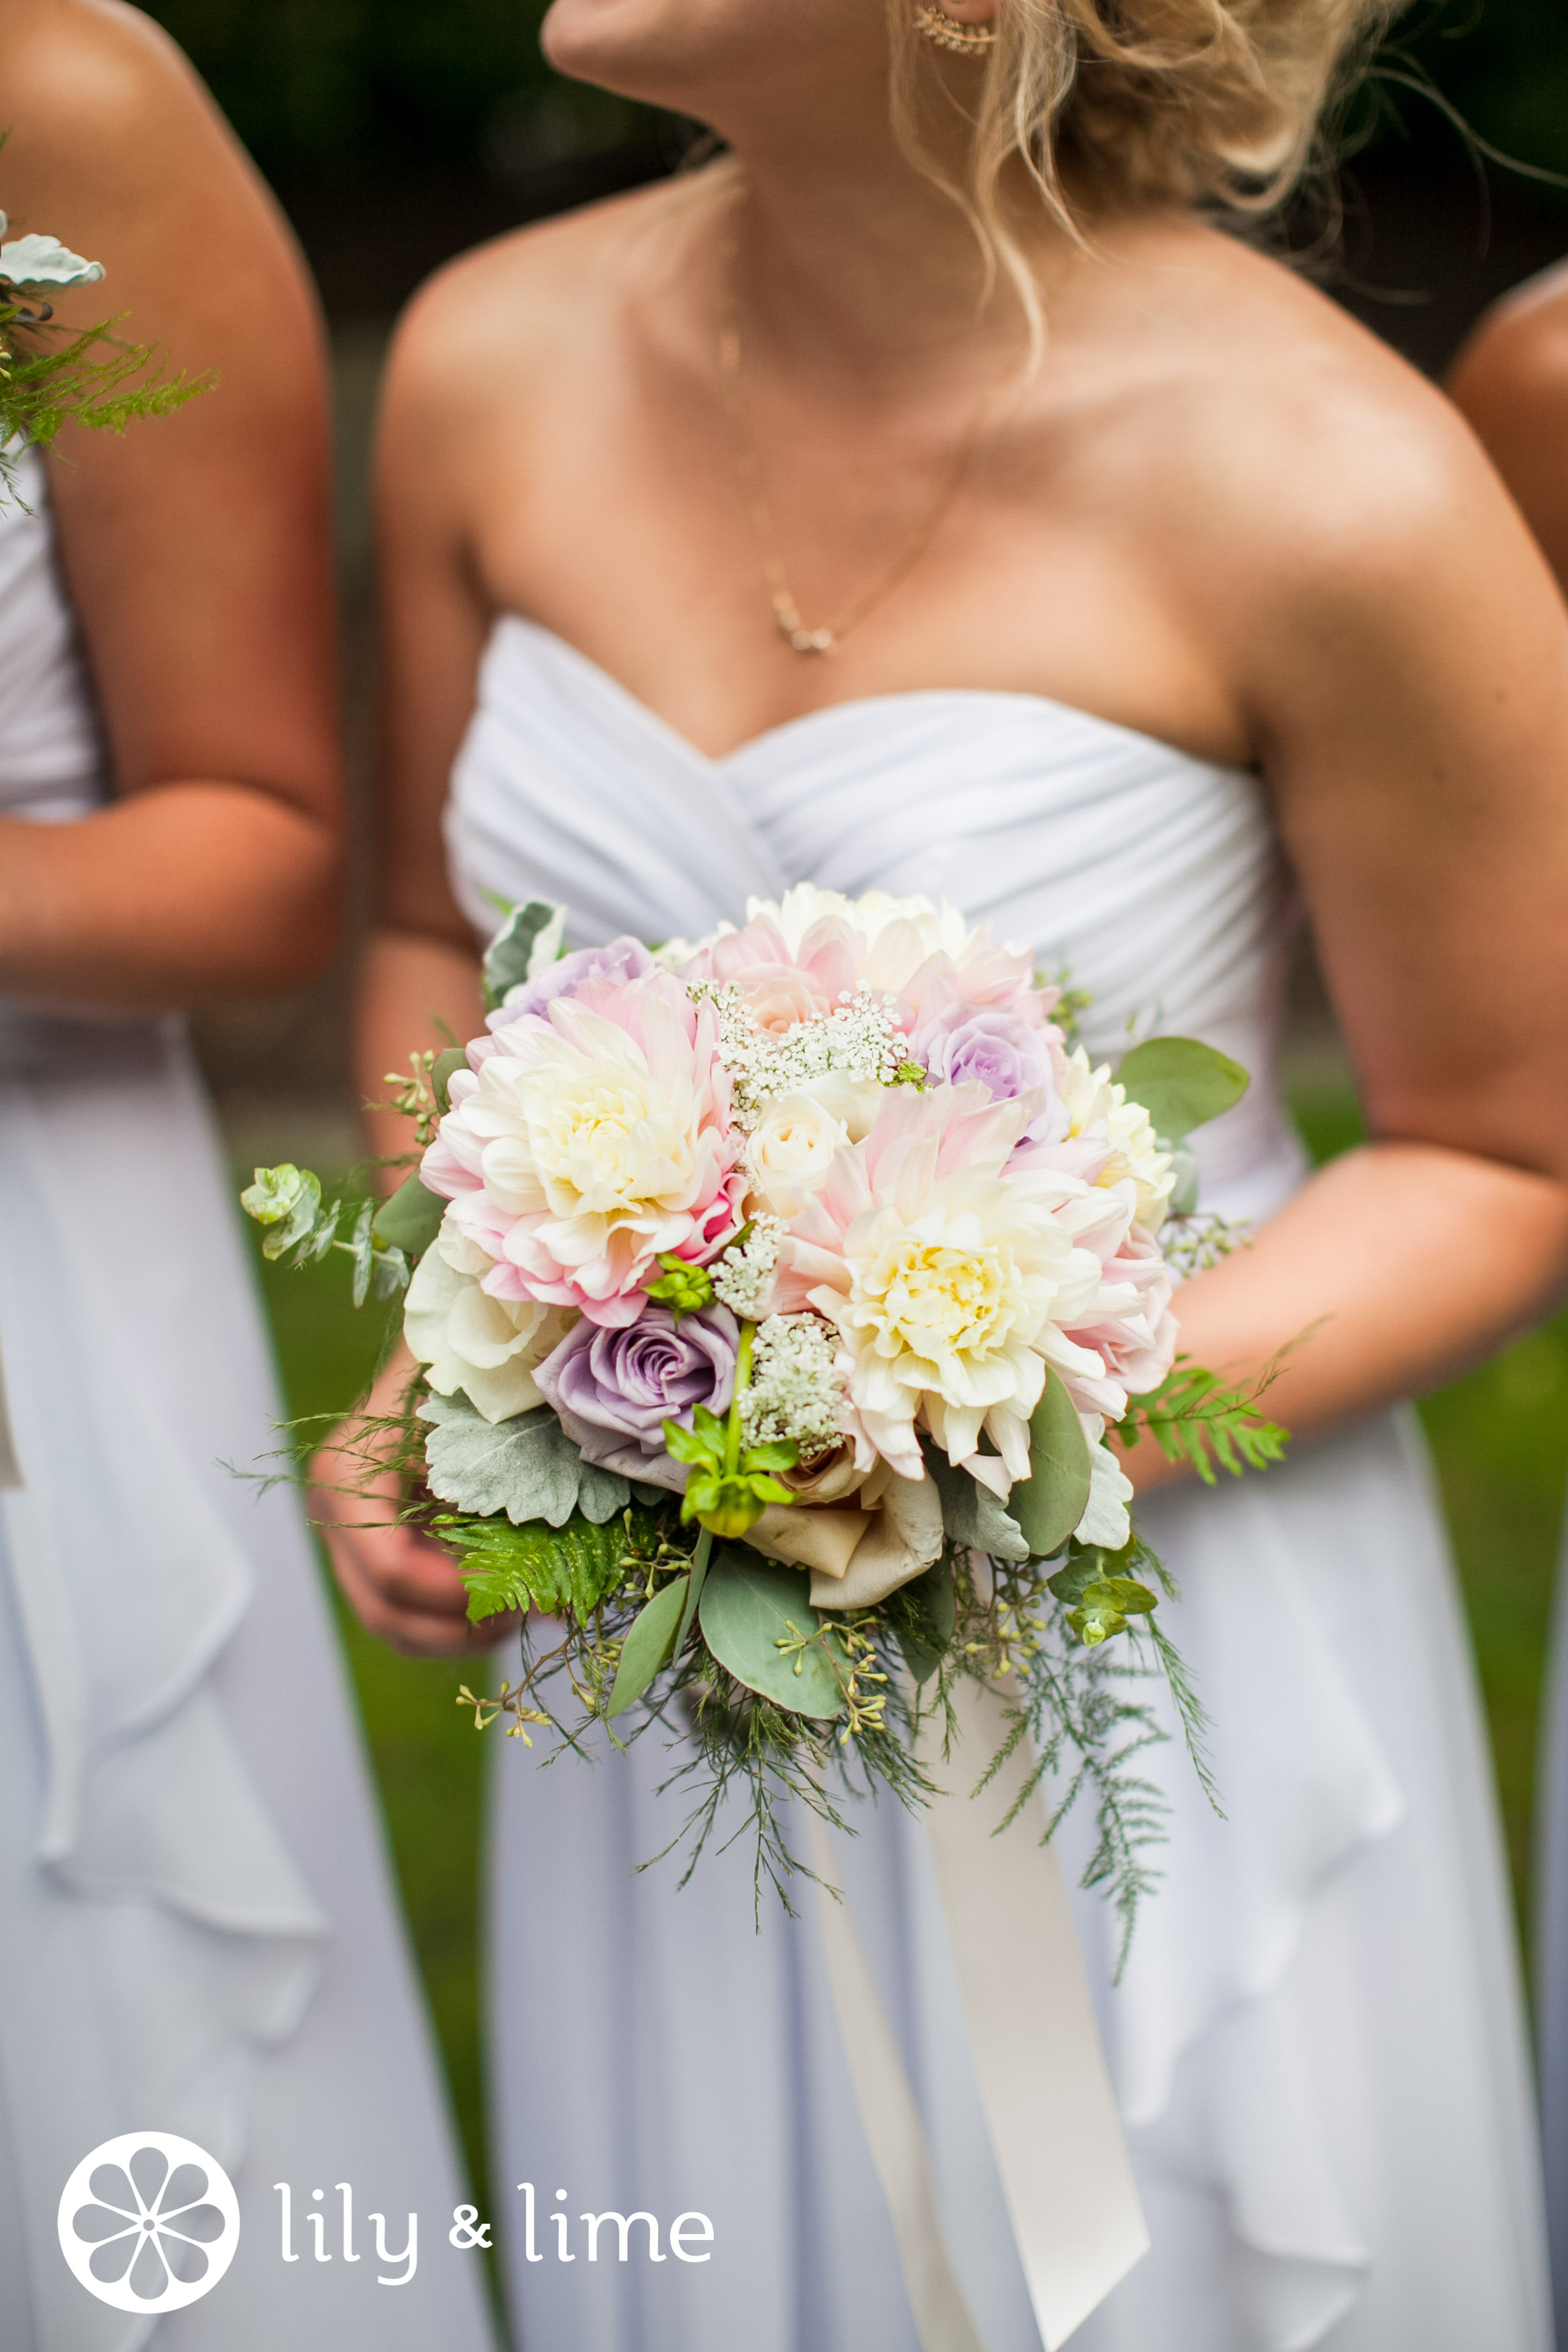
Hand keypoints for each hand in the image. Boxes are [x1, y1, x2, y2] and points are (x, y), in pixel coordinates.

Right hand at [309, 1352, 518, 1658]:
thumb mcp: (478, 1393)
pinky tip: (515, 1602)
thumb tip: (549, 1527)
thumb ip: (501, 1454)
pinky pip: (407, 1605)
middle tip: (532, 1615)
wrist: (452, 1323)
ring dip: (462, 1632)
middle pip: (384, 1611)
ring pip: (393, 1621)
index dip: (457, 1595)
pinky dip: (458, 1617)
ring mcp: (350, 1531)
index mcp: (347, 1473)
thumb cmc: (467, 1349)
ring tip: (529, 1613)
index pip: (393, 1569)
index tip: (524, 1593)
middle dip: (461, 1628)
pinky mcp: (376, 1541)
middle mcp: (334, 1508)